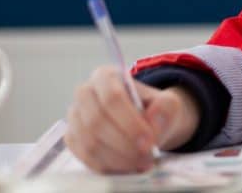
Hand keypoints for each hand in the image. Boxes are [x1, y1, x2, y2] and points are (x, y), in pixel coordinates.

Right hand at [64, 66, 199, 172]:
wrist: (146, 122)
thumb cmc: (154, 108)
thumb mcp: (168, 103)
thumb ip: (165, 108)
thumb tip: (152, 123)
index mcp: (105, 76)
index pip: (112, 97)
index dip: (129, 122)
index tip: (148, 141)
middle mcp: (84, 93)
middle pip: (97, 121)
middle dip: (124, 144)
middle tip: (146, 156)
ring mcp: (75, 117)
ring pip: (90, 142)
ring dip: (118, 158)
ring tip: (142, 162)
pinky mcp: (72, 139)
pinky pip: (86, 157)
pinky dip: (108, 166)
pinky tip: (128, 166)